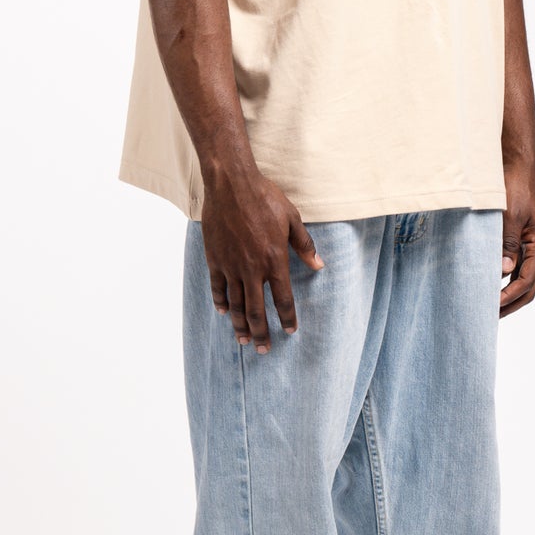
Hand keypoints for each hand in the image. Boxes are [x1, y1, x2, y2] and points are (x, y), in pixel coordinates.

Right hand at [200, 170, 323, 352]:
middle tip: (264, 350)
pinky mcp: (215, 259)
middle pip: (257, 311)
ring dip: (241, 325)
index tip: (291, 331)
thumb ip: (305, 245)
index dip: (288, 318)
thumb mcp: (292, 219)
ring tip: (244, 341)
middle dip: (261, 333)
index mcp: (275, 261)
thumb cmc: (265, 197)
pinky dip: (221, 302)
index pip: (283, 299)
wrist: (231, 184)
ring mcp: (232, 266)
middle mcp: (253, 269)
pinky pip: (218, 287)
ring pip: (236, 305)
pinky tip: (225, 312)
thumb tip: (319, 265)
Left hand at [499, 161, 534, 317]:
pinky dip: (503, 278)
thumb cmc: (515, 187)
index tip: (491, 306)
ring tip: (488, 305)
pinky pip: (515, 265)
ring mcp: (530, 244)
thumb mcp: (509, 216)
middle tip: (489, 317)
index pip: (527, 281)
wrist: (518, 165)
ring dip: (507, 294)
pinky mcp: (519, 238)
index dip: (509, 297)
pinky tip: (489, 281)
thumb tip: (504, 272)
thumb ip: (507, 244)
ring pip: (522, 278)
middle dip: (510, 304)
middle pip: (528, 286)